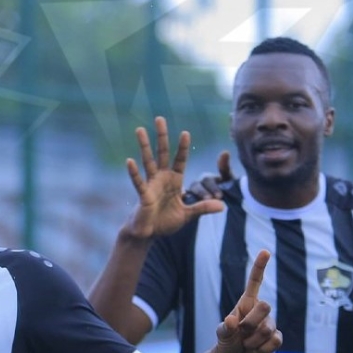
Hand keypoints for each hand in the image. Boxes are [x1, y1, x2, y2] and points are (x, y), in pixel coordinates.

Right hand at [123, 116, 224, 239]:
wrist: (148, 233)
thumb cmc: (165, 222)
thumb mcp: (188, 215)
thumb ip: (203, 208)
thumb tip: (223, 206)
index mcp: (174, 181)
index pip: (179, 160)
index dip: (182, 147)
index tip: (185, 132)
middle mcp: (161, 178)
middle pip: (162, 153)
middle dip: (161, 136)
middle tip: (159, 118)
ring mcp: (151, 185)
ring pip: (148, 161)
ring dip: (144, 145)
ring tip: (139, 129)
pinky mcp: (143, 195)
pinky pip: (138, 182)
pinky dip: (134, 172)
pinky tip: (129, 161)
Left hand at [214, 250, 281, 352]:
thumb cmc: (227, 341)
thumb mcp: (222, 334)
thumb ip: (225, 328)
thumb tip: (231, 320)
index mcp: (246, 303)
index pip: (255, 282)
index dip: (260, 267)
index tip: (265, 251)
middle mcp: (260, 311)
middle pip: (265, 306)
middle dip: (250, 322)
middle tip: (241, 333)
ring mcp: (270, 324)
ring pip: (267, 328)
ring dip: (252, 340)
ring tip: (246, 343)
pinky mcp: (276, 338)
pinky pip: (273, 341)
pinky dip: (261, 349)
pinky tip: (256, 349)